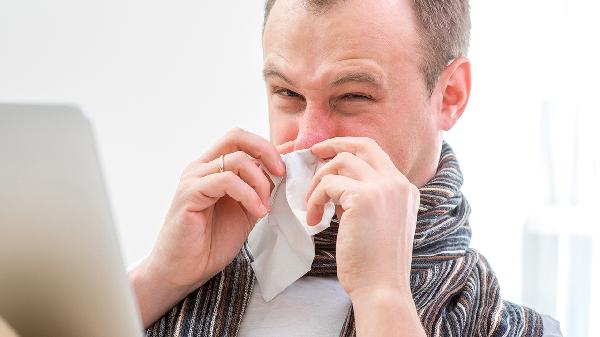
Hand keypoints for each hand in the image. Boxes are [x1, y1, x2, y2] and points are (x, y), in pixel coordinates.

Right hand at [131, 128, 292, 327]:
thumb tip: (282, 169)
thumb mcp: (246, 210)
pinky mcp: (189, 194)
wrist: (183, 271)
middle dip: (266, 151)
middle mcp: (201, 167)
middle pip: (236, 137)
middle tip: (281, 174)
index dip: (267, 148)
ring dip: (260, 182)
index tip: (284, 170)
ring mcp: (193, 179)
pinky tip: (257, 212)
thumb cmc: (210, 242)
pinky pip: (226, 180)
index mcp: (212, 168)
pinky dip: (248, 194)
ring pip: (237, 160)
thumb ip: (259, 188)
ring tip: (264, 208)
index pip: (240, 139)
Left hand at [306, 137, 419, 297]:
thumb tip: (337, 185)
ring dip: (318, 182)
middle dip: (333, 144)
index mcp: (405, 188)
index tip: (327, 153)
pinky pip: (328, 185)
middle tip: (311, 153)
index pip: (376, 152)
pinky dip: (314, 200)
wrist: (382, 289)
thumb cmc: (375, 264)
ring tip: (312, 207)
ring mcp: (383, 188)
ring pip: (340, 163)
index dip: (349, 147)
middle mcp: (398, 183)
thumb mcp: (379, 223)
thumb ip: (365, 199)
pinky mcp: (364, 198)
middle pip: (361, 145)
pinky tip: (313, 221)